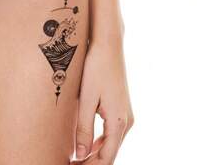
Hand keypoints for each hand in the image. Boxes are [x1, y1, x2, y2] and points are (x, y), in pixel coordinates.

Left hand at [73, 37, 133, 162]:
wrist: (109, 44)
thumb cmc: (96, 68)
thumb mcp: (87, 98)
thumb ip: (83, 128)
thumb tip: (79, 154)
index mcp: (119, 122)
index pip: (106, 158)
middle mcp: (126, 122)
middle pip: (110, 154)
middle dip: (91, 163)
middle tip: (69, 164)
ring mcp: (125, 115)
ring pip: (111, 144)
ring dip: (94, 154)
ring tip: (74, 158)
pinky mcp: (120, 108)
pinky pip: (111, 133)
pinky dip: (99, 143)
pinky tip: (85, 145)